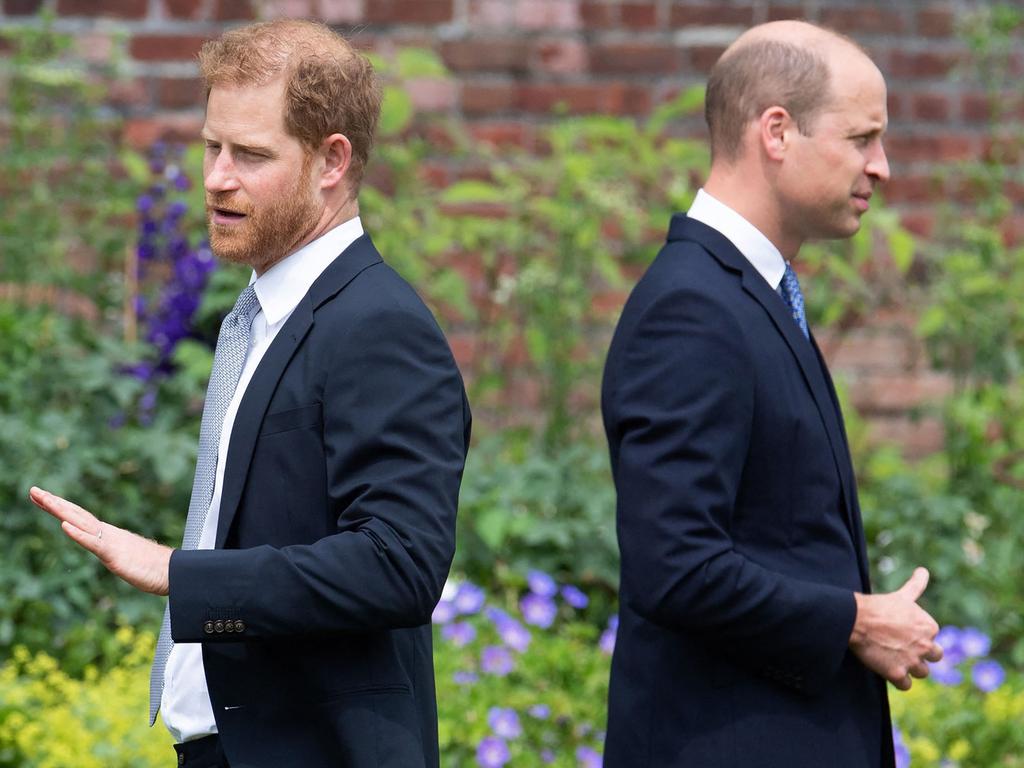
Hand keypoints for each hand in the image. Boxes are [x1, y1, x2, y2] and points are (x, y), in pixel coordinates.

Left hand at [29, 486, 171, 595]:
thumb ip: (119, 552)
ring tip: (43, 499)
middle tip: (33, 490)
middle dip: (53, 502)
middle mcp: (108, 534)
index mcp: (109, 535)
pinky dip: (78, 534)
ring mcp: (111, 542)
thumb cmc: (154, 568)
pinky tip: (64, 526)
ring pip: (81, 523)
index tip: (42, 497)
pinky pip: (94, 543)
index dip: (61, 506)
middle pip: (77, 514)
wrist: (175, 572)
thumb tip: (116, 552)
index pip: (80, 517)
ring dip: (60, 511)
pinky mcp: (115, 555)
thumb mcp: (128, 559)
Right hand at [849, 567, 942, 690]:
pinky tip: (888, 670)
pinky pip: (906, 685)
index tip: (902, 632)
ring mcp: (913, 661)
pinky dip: (899, 680)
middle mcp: (926, 645)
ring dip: (911, 668)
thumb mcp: (901, 596)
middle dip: (921, 654)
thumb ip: (916, 585)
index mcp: (929, 627)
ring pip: (922, 672)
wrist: (856, 619)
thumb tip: (923, 570)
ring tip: (894, 658)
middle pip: (934, 657)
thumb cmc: (878, 606)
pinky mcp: (898, 674)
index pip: (932, 637)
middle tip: (902, 648)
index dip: (917, 636)